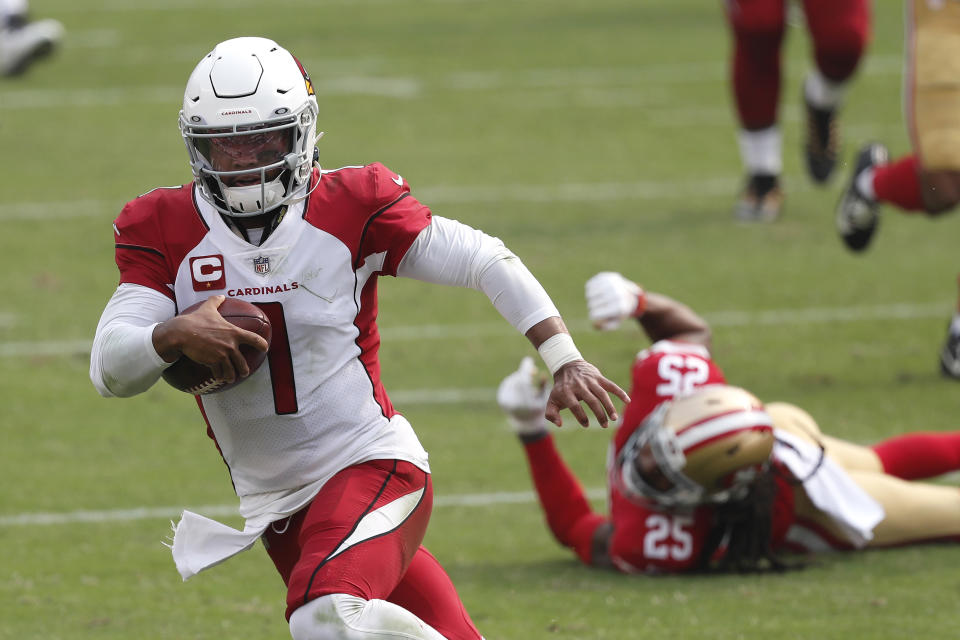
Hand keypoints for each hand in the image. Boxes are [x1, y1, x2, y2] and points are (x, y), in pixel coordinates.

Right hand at [153, 296, 268, 382]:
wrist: (182, 333)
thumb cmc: (195, 320)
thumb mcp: (208, 308)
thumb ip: (216, 302)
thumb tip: (221, 296)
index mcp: (234, 332)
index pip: (254, 339)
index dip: (261, 344)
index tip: (264, 348)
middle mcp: (231, 345)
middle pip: (243, 362)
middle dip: (244, 369)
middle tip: (244, 372)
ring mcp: (222, 354)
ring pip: (231, 370)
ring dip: (231, 376)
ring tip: (230, 378)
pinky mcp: (213, 362)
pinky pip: (218, 373)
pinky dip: (218, 376)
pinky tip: (218, 377)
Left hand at [496, 357, 551, 434]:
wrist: (525, 422)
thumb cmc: (538, 409)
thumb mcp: (545, 398)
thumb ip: (543, 386)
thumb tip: (542, 374)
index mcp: (526, 404)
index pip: (524, 381)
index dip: (526, 369)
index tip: (529, 360)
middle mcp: (514, 404)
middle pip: (517, 379)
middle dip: (524, 371)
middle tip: (529, 366)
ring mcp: (506, 402)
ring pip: (512, 380)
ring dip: (520, 377)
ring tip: (528, 382)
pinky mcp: (501, 399)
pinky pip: (508, 384)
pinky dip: (514, 381)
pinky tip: (520, 384)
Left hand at [546, 360, 629, 427]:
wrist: (567, 366)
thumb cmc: (561, 388)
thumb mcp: (551, 399)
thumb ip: (551, 414)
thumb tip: (559, 424)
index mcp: (566, 392)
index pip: (574, 405)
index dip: (580, 415)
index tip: (586, 424)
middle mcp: (579, 385)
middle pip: (591, 400)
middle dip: (599, 414)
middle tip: (604, 425)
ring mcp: (590, 380)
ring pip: (602, 394)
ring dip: (609, 406)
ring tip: (614, 418)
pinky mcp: (598, 377)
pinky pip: (610, 385)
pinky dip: (620, 392)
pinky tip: (627, 400)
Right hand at [585, 271, 642, 330]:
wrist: (630, 294)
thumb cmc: (620, 310)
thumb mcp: (615, 322)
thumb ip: (604, 327)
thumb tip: (594, 324)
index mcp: (619, 307)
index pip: (594, 314)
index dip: (594, 315)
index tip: (600, 314)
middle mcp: (616, 294)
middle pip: (591, 304)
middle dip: (593, 307)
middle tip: (601, 306)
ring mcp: (611, 284)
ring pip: (588, 294)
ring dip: (590, 299)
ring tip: (599, 299)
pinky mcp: (606, 276)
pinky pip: (588, 285)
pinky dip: (590, 290)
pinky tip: (598, 291)